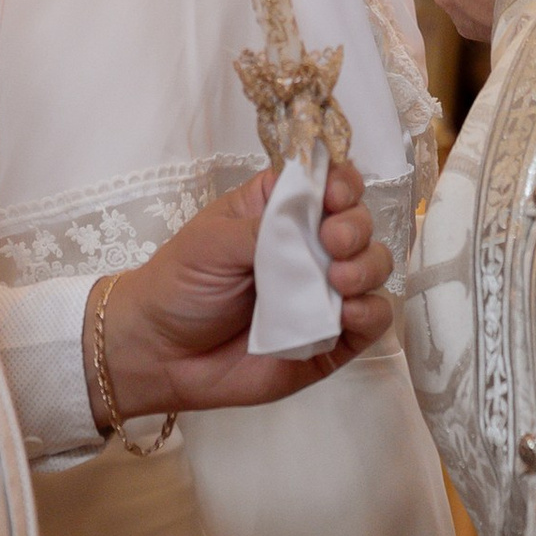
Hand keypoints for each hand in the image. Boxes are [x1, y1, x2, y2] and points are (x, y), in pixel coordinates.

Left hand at [96, 160, 391, 423]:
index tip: (334, 194)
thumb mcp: (213, 242)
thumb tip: (313, 222)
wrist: (160, 354)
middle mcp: (309, 246)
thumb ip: (266, 229)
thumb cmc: (180, 285)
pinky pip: (373, 320)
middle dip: (355, 226)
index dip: (342, 181)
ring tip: (339, 279)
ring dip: (367, 267)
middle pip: (359, 221)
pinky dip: (371, 312)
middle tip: (332, 242)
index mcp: (279, 210)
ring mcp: (324, 292)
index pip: (328, 181)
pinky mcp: (332, 337)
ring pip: (374, 267)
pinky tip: (347, 312)